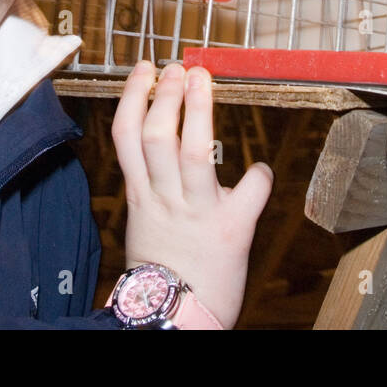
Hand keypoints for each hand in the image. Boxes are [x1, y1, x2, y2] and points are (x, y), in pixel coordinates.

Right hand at [112, 60, 272, 328]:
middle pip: (156, 135)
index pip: (126, 135)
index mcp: (141, 195)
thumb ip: (154, 187)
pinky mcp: (229, 230)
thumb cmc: (164, 272)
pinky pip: (248, 193)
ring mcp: (196, 213)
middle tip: (178, 68)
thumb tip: (169, 159)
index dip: (134, 97)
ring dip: (198, 111)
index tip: (144, 70)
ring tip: (201, 80)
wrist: (176, 318)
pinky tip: (261, 169)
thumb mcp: (145, 224)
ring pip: (192, 151)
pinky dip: (259, 176)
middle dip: (166, 95)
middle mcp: (164, 199)